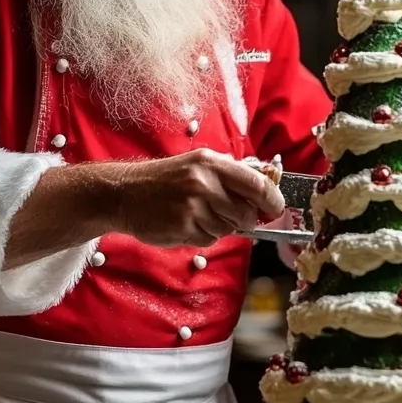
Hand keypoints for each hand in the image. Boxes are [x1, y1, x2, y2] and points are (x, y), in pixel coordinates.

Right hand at [113, 149, 284, 247]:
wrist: (124, 193)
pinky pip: (209, 239)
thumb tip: (266, 188)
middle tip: (229, 214)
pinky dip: (203, 235)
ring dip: (219, 227)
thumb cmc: (165, 179)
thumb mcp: (198, 165)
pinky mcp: (182, 226)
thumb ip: (230, 175)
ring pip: (228, 229)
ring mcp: (192, 206)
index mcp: (211, 163)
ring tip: (197, 214)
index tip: (277, 209)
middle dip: (244, 219)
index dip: (273, 200)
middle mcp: (203, 182)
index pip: (257, 183)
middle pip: (246, 212)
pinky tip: (186, 223)